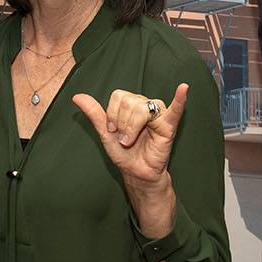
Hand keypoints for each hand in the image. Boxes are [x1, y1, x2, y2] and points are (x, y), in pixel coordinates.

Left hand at [71, 83, 189, 236]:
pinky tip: (184, 89)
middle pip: (129, 102)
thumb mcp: (105, 133)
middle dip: (122, 123)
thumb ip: (94, 113)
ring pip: (141, 108)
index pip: (119, 96)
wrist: (136, 172)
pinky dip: (180, 99)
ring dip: (132, 128)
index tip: (113, 130)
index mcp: (130, 104)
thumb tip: (77, 96)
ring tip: (132, 140)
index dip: (112, 114)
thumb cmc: (124, 153)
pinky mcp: (169, 125)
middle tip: (125, 139)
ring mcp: (158, 113)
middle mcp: (145, 105)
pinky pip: (175, 110)